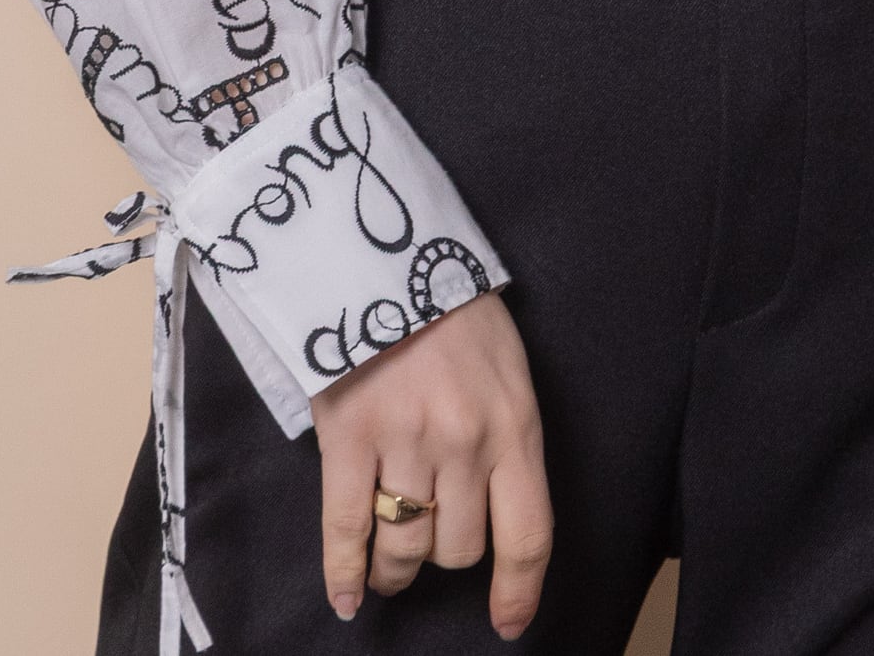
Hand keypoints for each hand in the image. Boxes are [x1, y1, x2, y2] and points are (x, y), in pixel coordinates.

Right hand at [312, 290, 551, 637]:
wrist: (387, 253)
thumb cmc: (454, 313)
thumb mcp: (507, 371)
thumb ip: (506, 439)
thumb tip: (495, 512)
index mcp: (515, 426)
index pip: (528, 535)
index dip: (518, 591)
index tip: (508, 623)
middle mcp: (465, 444)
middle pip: (459, 548)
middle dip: (444, 556)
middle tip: (428, 543)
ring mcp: (405, 443)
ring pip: (406, 547)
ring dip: (396, 570)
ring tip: (389, 570)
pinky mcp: (349, 439)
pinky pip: (348, 530)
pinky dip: (345, 573)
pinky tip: (347, 598)